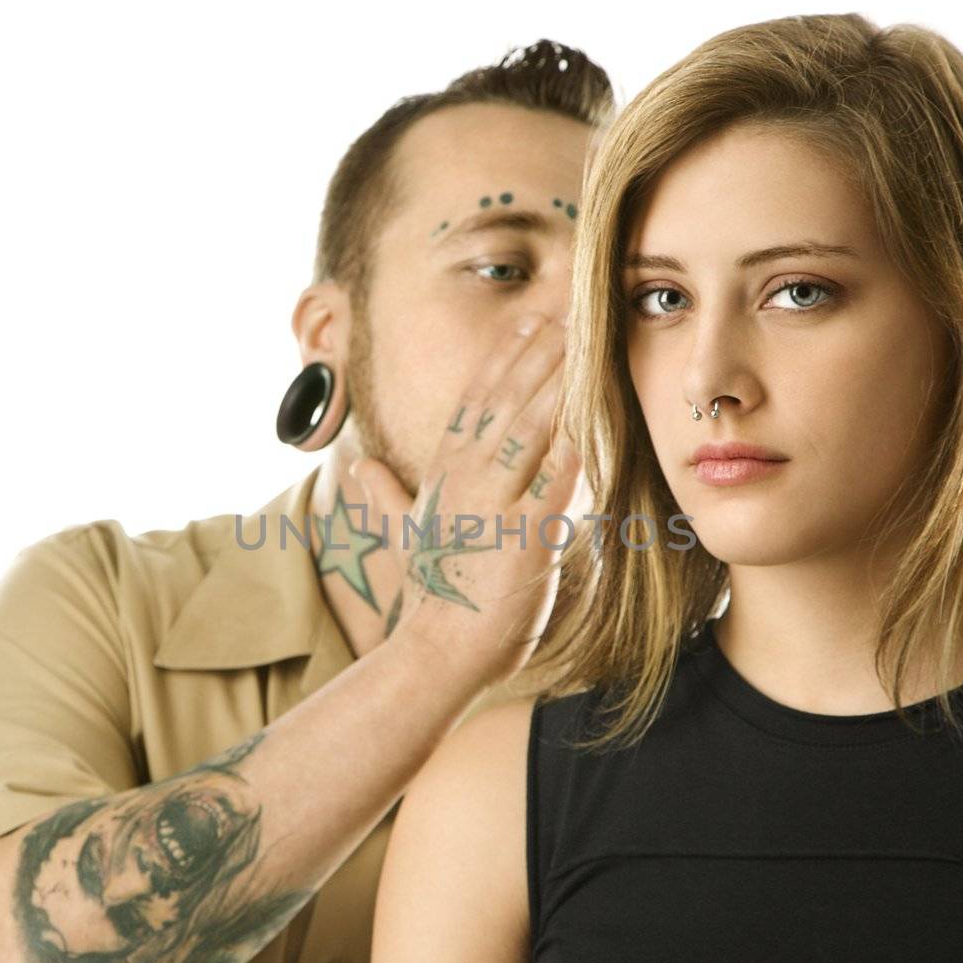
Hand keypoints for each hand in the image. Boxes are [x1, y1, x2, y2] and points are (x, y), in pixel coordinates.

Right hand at [349, 313, 580, 689]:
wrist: (438, 651)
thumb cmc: (433, 598)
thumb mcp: (403, 536)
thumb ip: (385, 496)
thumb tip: (362, 467)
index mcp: (441, 474)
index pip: (474, 401)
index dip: (502, 359)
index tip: (527, 323)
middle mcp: (463, 478)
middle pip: (505, 399)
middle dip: (538, 352)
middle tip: (569, 311)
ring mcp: (492, 502)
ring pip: (530, 425)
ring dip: (560, 379)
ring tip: (586, 342)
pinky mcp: (524, 532)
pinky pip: (558, 475)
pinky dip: (579, 440)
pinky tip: (599, 410)